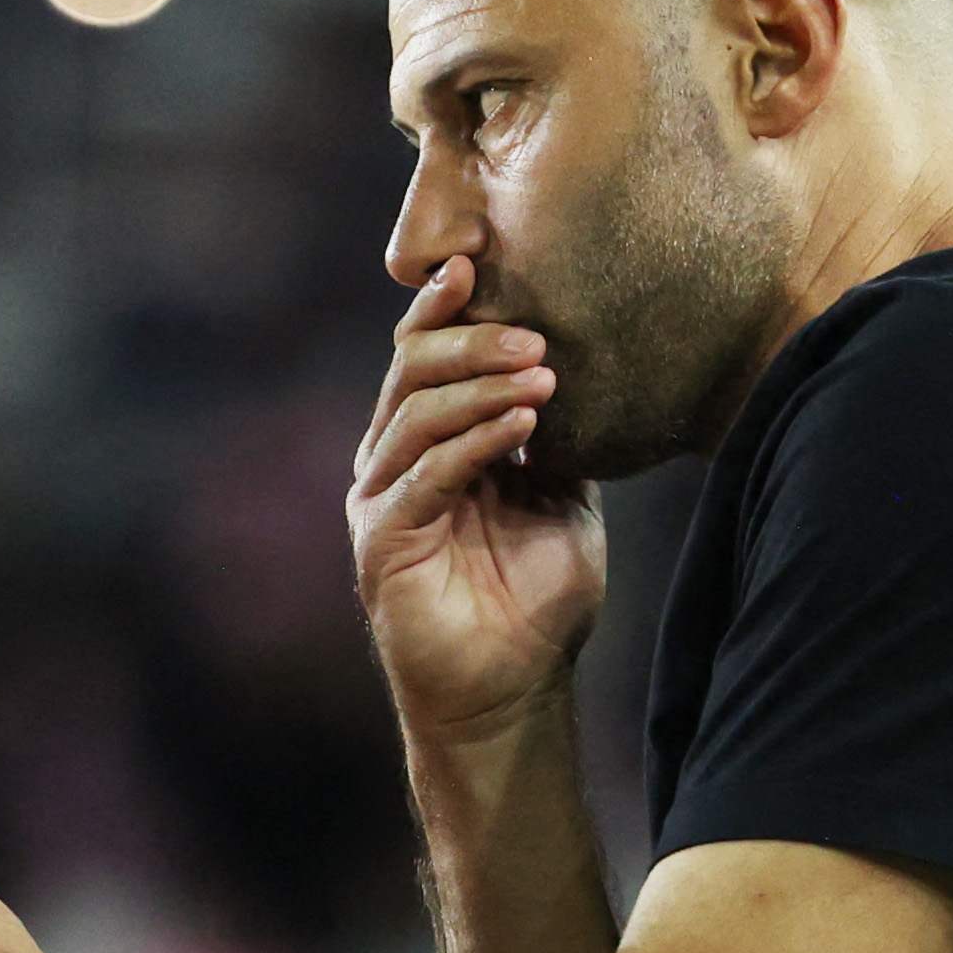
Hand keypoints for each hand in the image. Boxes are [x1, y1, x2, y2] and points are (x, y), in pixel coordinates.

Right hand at [356, 255, 605, 746]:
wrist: (514, 690)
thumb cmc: (535, 599)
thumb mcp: (560, 498)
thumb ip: (552, 437)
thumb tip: (571, 365)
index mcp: (427, 442)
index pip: (422, 355)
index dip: (445, 306)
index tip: (484, 262)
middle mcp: (393, 462)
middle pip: (410, 369)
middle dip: (470, 340)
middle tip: (534, 335)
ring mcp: (381, 500)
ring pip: (414, 413)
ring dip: (479, 384)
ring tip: (541, 376)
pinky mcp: (382, 542)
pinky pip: (426, 474)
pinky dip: (474, 441)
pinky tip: (523, 424)